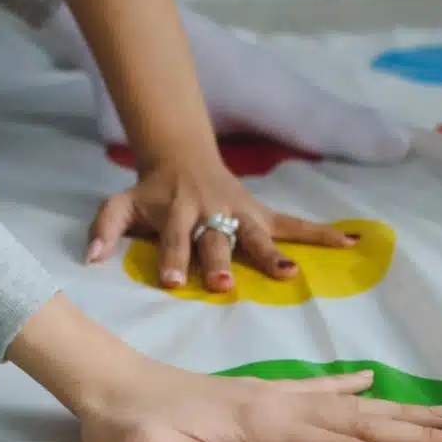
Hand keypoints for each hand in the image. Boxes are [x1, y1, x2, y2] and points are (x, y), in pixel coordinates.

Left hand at [7, 298, 441, 441]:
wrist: (101, 379)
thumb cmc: (121, 423)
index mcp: (261, 425)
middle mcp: (276, 406)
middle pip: (362, 425)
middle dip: (421, 438)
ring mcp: (269, 396)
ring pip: (350, 407)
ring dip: (401, 412)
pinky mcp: (256, 394)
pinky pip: (316, 389)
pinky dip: (350, 387)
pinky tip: (373, 381)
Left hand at [86, 154, 354, 293]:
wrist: (181, 156)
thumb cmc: (150, 193)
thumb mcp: (119, 203)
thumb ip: (104, 227)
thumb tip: (91, 257)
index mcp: (176, 212)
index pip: (174, 238)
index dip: (174, 258)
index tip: (175, 282)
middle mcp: (210, 212)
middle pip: (217, 239)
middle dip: (221, 261)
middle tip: (224, 284)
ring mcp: (240, 212)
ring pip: (258, 234)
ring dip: (273, 254)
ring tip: (289, 276)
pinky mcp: (261, 213)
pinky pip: (294, 224)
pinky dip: (322, 232)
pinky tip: (351, 242)